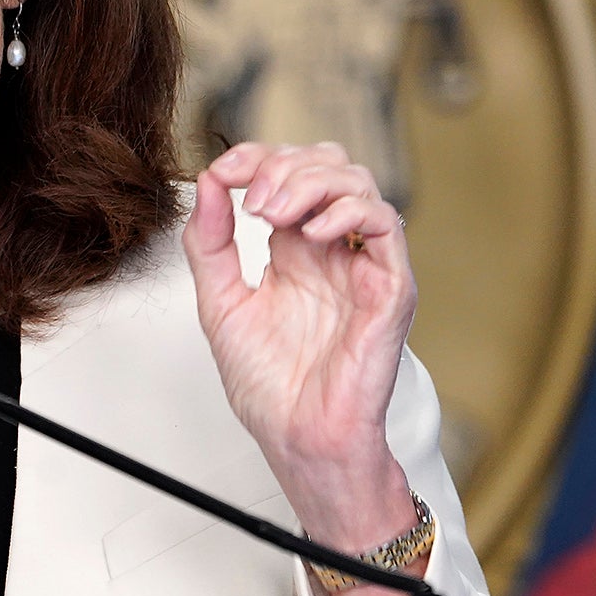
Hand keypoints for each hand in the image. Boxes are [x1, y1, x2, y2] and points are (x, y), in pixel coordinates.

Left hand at [181, 142, 417, 553]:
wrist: (298, 437)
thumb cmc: (269, 386)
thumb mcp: (219, 301)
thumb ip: (209, 243)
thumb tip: (205, 184)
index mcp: (294, 250)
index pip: (288, 173)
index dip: (257, 158)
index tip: (222, 172)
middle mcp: (332, 250)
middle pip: (327, 165)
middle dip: (284, 164)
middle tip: (251, 198)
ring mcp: (363, 264)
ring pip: (357, 182)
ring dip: (309, 183)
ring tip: (271, 214)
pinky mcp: (390, 285)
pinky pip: (386, 224)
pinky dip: (347, 211)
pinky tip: (311, 232)